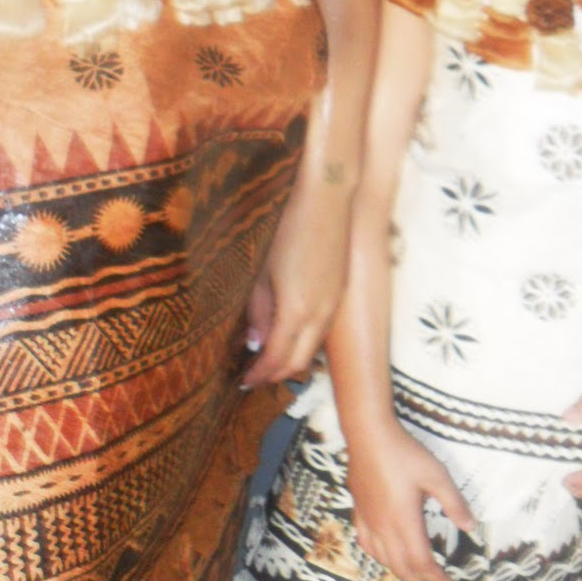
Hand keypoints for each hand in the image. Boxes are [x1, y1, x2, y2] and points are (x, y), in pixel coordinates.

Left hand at [241, 170, 349, 387]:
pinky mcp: (339, 294)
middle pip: (298, 364)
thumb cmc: (288, 228)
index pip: (277, 360)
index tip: (241, 381)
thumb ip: (259, 310)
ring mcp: (334, 306)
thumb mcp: (263, 270)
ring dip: (290, 360)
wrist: (327, 199)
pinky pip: (320, 332)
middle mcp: (320, 316)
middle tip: (252, 375)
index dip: (259, 374)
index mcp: (297, 311)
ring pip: (311, 350)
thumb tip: (255, 342)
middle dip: (275, 375)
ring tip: (266, 356)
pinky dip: (303, 343)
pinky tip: (287, 332)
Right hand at [348, 420, 473, 580]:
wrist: (368, 433)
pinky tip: (384, 552)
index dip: (435, 578)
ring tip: (415, 573)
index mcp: (404, 522)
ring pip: (383, 559)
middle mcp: (384, 527)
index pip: (421, 563)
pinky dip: (379, 556)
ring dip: (401, 572)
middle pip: (401, 567)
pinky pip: (366, 543)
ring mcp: (368, 520)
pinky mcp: (358, 509)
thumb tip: (470, 527)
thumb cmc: (404, 453)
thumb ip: (454, 503)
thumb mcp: (436, 474)